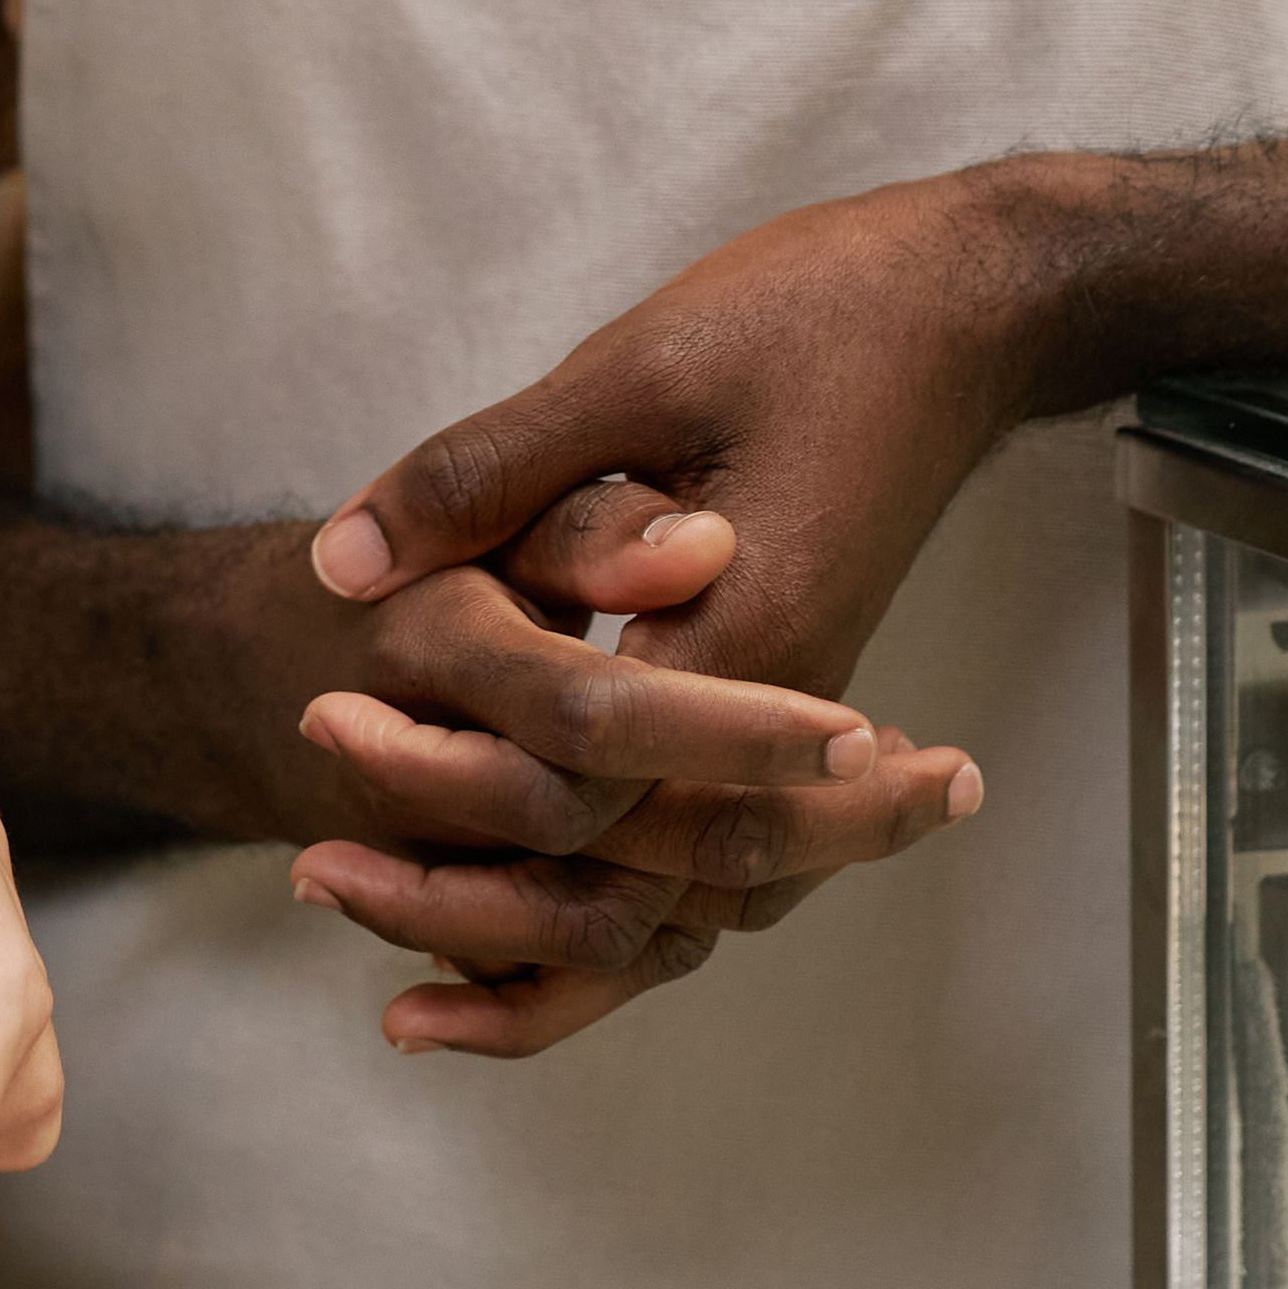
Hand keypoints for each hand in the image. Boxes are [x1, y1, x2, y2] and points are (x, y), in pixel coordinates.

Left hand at [292, 182, 1054, 1051]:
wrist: (971, 306)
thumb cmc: (818, 315)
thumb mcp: (634, 367)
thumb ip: (492, 471)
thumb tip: (345, 564)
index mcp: (742, 629)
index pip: (584, 779)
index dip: (442, 777)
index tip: (321, 736)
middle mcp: (785, 701)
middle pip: (632, 883)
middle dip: (472, 904)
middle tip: (316, 874)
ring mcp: (797, 711)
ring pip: (682, 903)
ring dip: (544, 944)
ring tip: (404, 982)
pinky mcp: (788, 697)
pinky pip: (711, 854)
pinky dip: (623, 906)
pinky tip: (526, 915)